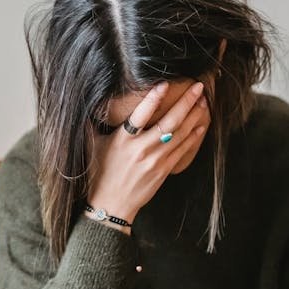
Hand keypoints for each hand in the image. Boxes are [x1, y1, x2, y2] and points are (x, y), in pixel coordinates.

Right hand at [86, 81, 209, 230]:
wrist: (112, 204)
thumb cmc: (100, 174)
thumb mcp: (92, 146)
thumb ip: (91, 124)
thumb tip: (86, 103)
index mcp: (123, 140)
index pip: (140, 115)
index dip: (152, 99)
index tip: (164, 84)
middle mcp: (141, 149)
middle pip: (169, 122)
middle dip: (186, 102)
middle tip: (198, 87)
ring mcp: (155, 160)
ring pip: (180, 134)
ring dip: (194, 116)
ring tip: (203, 101)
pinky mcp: (164, 170)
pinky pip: (182, 150)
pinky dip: (193, 136)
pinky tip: (201, 125)